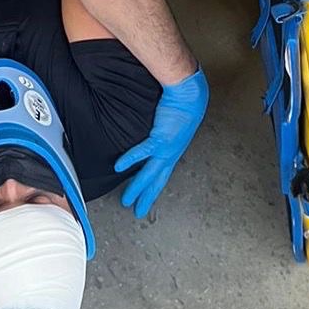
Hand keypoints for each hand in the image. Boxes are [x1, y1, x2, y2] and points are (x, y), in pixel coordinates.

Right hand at [114, 67, 208, 217]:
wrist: (189, 97)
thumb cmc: (182, 106)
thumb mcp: (173, 125)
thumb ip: (162, 132)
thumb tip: (153, 134)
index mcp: (173, 152)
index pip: (162, 175)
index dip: (154, 188)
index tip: (146, 197)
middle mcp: (170, 155)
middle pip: (157, 181)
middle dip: (147, 197)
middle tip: (138, 211)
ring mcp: (166, 149)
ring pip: (149, 174)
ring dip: (137, 189)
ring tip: (126, 201)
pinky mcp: (160, 139)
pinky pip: (142, 152)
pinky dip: (130, 159)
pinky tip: (119, 167)